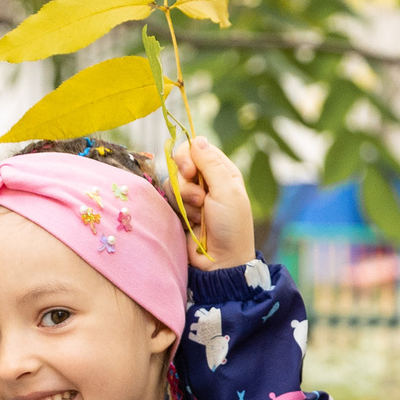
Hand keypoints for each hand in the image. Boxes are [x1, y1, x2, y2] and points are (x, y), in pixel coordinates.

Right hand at [175, 137, 254, 265]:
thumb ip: (211, 164)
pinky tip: (192, 223)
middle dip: (185, 180)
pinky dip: (179, 210)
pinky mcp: (179, 210)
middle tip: (198, 197)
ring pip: (172, 182)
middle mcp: (206, 181)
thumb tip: (197, 139)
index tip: (188, 170)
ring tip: (200, 215)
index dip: (188, 156)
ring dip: (185, 199)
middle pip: (180, 163)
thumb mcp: (226, 191)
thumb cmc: (230, 227)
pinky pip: (168, 198)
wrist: (220, 261)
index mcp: (222, 172)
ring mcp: (191, 196)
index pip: (197, 148)